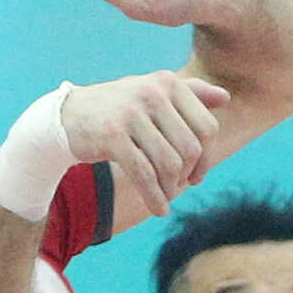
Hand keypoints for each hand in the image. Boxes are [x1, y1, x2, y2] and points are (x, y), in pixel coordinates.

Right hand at [60, 70, 227, 216]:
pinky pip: (144, 174)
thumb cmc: (118, 110)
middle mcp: (151, 93)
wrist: (67, 118)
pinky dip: (155, 198)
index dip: (207, 158)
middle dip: (187, 175)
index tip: (196, 175)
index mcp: (167, 83)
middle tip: (177, 188)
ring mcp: (130, 113)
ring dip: (170, 189)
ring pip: (169, 163)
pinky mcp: (112, 135)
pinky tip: (159, 210)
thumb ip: (190, 93)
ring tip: (165, 199)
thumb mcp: (152, 94)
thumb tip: (225, 97)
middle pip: (190, 148)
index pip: (207, 128)